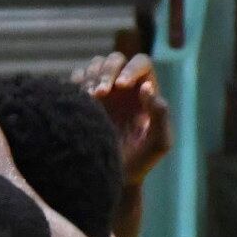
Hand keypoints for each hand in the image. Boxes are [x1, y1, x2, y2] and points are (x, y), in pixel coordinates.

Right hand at [77, 52, 171, 185]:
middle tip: (100, 93)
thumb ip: (161, 116)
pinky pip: (76, 79)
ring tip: (90, 98)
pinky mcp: (83, 98)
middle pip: (115, 59)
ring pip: (94, 65)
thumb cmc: (140, 161)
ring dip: (90, 76)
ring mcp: (102, 90)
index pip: (141, 63)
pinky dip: (76, 83)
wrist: (112, 177)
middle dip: (106, 71)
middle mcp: (124, 86)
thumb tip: (147, 88)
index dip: (131, 69)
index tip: (121, 86)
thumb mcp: (159, 143)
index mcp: (145, 90)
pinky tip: (79, 98)